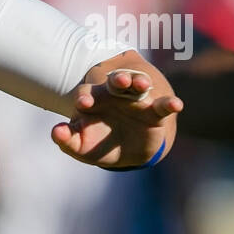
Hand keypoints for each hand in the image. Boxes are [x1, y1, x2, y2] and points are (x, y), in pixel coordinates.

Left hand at [52, 64, 182, 168]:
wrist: (123, 153)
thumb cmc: (97, 145)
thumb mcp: (79, 146)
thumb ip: (66, 140)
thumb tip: (56, 132)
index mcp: (93, 99)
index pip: (87, 93)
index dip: (85, 96)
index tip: (83, 104)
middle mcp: (114, 95)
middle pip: (115, 82)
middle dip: (117, 79)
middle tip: (118, 80)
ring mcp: (135, 100)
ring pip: (139, 86)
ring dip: (141, 83)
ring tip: (142, 84)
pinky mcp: (154, 112)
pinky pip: (162, 105)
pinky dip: (169, 103)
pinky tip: (176, 104)